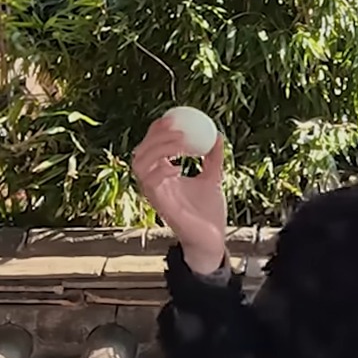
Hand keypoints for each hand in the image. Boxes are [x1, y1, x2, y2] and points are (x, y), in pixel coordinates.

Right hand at [132, 118, 227, 273]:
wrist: (212, 239)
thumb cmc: (208, 213)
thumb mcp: (213, 178)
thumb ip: (213, 158)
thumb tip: (217, 134)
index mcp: (163, 175)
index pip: (151, 146)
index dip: (157, 130)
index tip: (174, 118)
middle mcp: (154, 184)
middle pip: (141, 151)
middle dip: (156, 136)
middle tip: (178, 128)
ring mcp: (155, 195)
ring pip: (140, 165)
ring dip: (159, 149)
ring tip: (182, 145)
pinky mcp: (161, 206)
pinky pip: (150, 184)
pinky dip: (160, 171)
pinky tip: (177, 168)